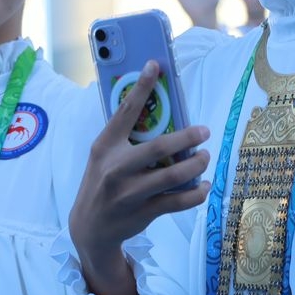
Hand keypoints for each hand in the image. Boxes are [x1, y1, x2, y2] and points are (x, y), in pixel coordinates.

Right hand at [68, 62, 209, 294]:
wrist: (90, 227)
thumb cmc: (101, 183)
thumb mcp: (103, 157)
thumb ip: (124, 139)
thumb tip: (158, 113)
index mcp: (105, 147)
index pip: (124, 112)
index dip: (141, 88)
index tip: (155, 66)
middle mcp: (116, 169)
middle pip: (158, 148)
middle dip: (186, 138)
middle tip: (204, 131)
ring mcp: (130, 193)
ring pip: (173, 176)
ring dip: (196, 165)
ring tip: (204, 157)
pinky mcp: (144, 212)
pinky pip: (178, 202)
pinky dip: (197, 193)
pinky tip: (204, 185)